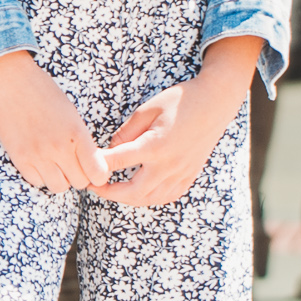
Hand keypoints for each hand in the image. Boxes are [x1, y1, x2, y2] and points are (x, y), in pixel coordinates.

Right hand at [0, 51, 106, 191]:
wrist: (12, 81)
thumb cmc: (44, 93)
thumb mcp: (72, 114)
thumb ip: (82, 141)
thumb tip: (92, 164)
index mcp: (77, 134)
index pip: (98, 173)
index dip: (97, 174)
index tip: (92, 168)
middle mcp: (60, 148)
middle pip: (79, 183)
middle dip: (78, 175)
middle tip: (71, 163)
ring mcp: (39, 155)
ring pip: (58, 187)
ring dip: (59, 178)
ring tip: (54, 163)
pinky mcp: (20, 159)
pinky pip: (37, 182)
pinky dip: (40, 176)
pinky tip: (39, 161)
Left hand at [99, 45, 260, 210]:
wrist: (215, 103)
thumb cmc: (180, 101)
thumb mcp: (148, 109)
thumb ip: (127, 132)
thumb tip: (110, 150)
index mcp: (155, 146)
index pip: (118, 162)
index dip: (98, 166)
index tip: (84, 167)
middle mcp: (168, 165)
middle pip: (132, 192)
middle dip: (109, 193)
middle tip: (93, 186)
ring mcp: (180, 174)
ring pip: (149, 199)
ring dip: (127, 198)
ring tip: (112, 190)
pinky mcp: (189, 176)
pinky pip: (166, 197)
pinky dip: (149, 198)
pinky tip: (139, 192)